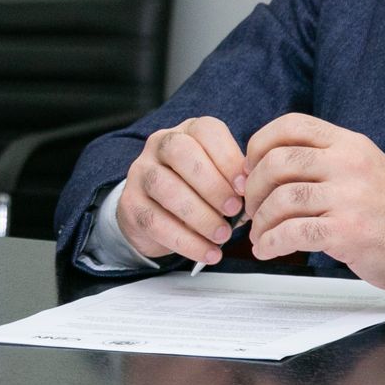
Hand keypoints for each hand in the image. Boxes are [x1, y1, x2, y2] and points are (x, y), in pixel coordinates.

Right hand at [115, 117, 247, 266]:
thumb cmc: (196, 191)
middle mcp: (160, 145)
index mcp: (188, 132)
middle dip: (212, 184)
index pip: (206, 131)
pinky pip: (156, 222)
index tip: (245, 187)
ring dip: (200, 215)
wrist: (154, 214)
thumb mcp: (218, 178)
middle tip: (234, 210)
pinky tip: (208, 252)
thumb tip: (253, 197)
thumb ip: (234, 182)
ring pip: (165, 187)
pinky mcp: (130, 204)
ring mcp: (141, 172)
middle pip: (181, 152)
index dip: (228, 158)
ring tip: (222, 236)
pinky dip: (186, 242)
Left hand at [241, 113, 384, 294]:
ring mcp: (348, 198)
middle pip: (278, 162)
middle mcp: (347, 164)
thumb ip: (322, 159)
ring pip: (282, 199)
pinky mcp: (347, 231)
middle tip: (251, 207)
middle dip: (254, 188)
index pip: (291, 125)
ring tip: (260, 234)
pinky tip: (268, 248)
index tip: (251, 167)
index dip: (259, 144)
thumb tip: (267, 164)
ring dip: (261, 221)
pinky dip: (272, 242)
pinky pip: (293, 232)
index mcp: (348, 144)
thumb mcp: (361, 166)